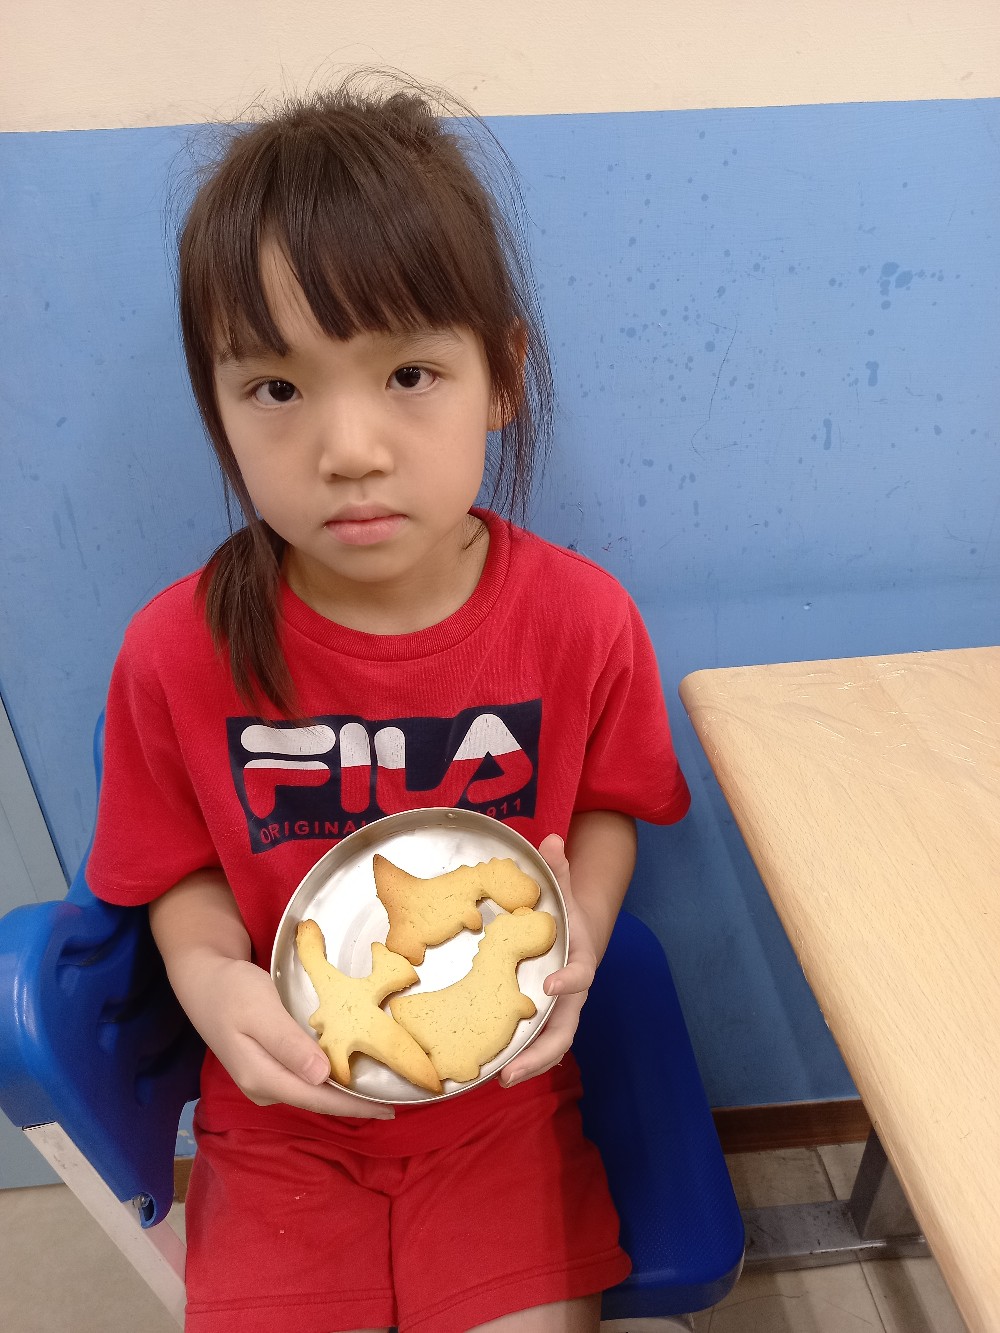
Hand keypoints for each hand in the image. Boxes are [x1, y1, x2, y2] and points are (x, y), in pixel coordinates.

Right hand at [183, 953, 393, 1119]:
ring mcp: (266, 1080)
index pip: (318, 1099)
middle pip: (317, 1100)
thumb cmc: (232, 991)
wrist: (204, 981)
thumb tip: (321, 1077)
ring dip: (343, 1092)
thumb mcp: (261, 1012)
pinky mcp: (269, 1068)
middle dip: (354, 1102)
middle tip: (394, 1100)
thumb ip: (289, 1045)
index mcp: (262, 1078)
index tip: (389, 1107)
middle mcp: (264, 1088)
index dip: (354, 1105)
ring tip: (379, 1089)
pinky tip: (348, 1071)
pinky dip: (329, 1077)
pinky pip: (306, 1080)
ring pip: (312, 1092)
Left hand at [499, 833, 597, 1087]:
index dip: (568, 982)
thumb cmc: (565, 912)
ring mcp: (556, 1011)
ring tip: (499, 1078)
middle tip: (513, 1070)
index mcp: (578, 961)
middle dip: (541, 1052)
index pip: (579, 975)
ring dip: (527, 1064)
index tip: (551, 986)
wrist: (577, 933)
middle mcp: (570, 994)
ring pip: (548, 1045)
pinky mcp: (541, 1019)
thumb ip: (557, 868)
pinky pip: (532, 1042)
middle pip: (564, 1030)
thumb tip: (551, 838)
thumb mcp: (562, 889)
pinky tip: (489, 1069)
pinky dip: (516, 1057)